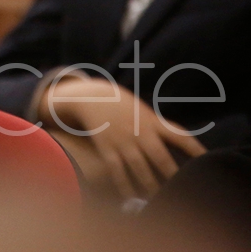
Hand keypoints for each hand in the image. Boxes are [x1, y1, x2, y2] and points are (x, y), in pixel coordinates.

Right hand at [38, 78, 205, 199]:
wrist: (93, 98)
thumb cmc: (126, 108)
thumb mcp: (147, 113)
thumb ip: (164, 129)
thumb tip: (189, 146)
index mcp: (153, 122)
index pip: (180, 136)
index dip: (195, 149)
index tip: (208, 162)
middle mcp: (139, 132)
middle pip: (160, 156)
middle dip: (172, 175)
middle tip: (183, 191)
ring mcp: (122, 140)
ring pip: (139, 167)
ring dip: (150, 185)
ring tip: (160, 202)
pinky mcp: (106, 148)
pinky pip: (117, 170)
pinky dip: (124, 186)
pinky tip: (131, 199)